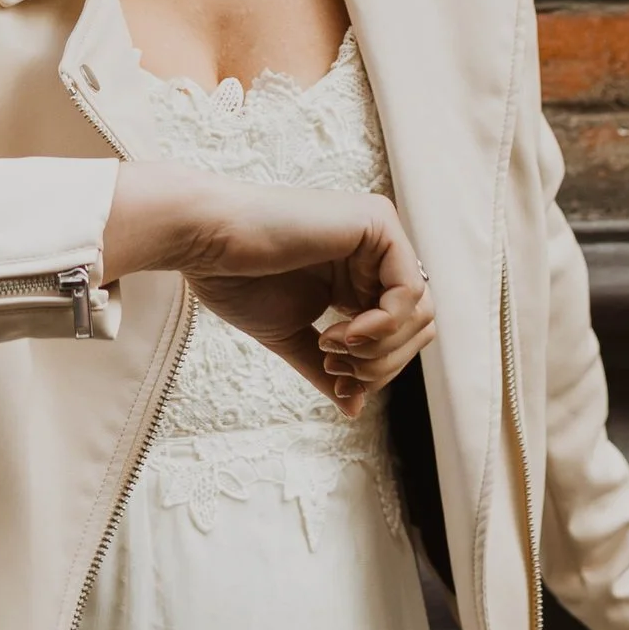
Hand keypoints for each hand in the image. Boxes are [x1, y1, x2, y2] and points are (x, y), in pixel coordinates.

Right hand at [103, 163, 431, 410]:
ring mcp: (379, 234)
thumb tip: (355, 408)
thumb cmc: (239, 281)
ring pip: (421, 311)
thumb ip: (328, 368)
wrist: (207, 242)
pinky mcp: (376, 221)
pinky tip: (340, 332)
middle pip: (420, 324)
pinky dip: (381, 325)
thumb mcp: (294, 336)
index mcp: (359, 276)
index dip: (376, 368)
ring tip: (331, 348)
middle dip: (382, 363)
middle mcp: (376, 253)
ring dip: (379, 347)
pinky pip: (409, 290)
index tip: (334, 378)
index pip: (401, 332)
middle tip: (336, 368)